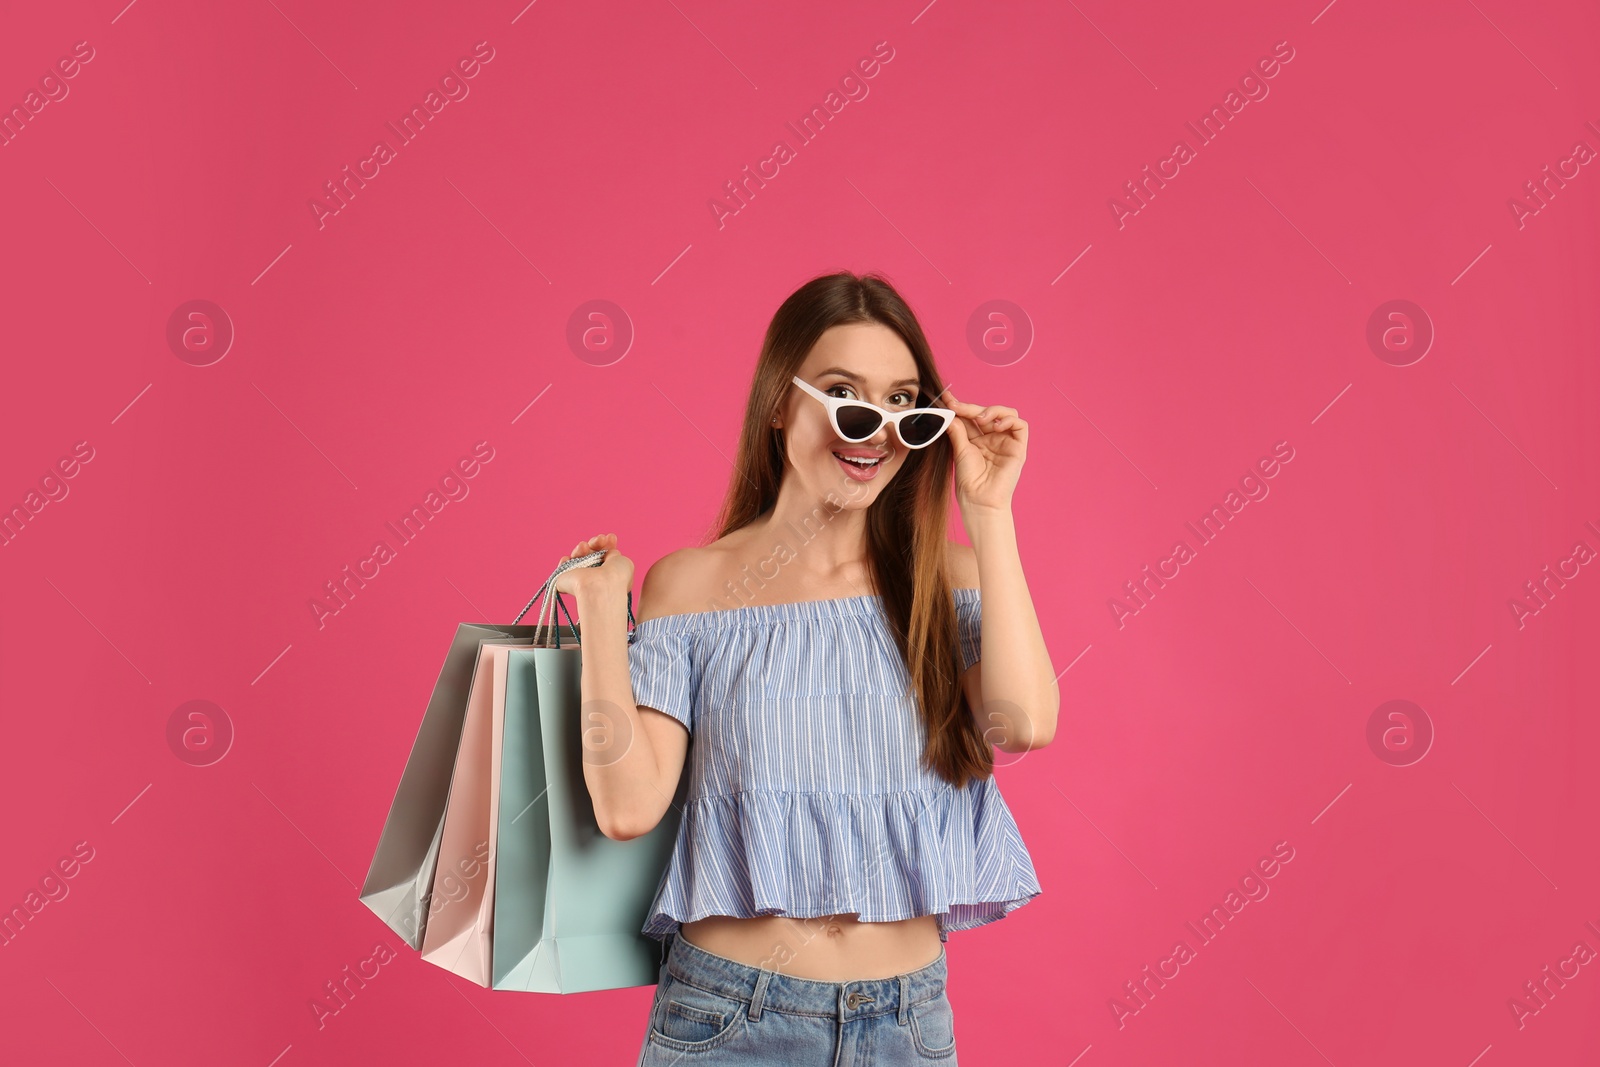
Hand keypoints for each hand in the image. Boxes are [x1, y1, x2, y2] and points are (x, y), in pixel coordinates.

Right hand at [551, 533, 633, 603]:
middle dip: (595, 542)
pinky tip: (569, 558)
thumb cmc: (616, 576)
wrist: (600, 587)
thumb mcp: (624, 562)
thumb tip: (609, 552)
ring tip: (584, 547)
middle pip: (592, 553)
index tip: (611, 537)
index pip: (606, 556)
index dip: (607, 544)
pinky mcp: (566, 580)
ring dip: (581, 548)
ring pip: (578, 557)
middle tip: (600, 539)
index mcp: (610, 574)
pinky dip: (566, 560)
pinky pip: (564, 566)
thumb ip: (614, 555)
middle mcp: (595, 577)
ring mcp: (580, 578)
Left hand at [943, 388, 1026, 515]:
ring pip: (1006, 414)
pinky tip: (995, 425)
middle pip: (986, 413)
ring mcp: (1006, 442)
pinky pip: (1020, 425)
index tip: (947, 399)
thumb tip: (950, 411)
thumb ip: (957, 429)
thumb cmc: (969, 480)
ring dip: (992, 410)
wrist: (979, 500)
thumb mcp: (960, 450)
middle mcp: (992, 439)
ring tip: (979, 418)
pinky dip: (1008, 420)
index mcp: (977, 440)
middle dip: (971, 407)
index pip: (971, 417)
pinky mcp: (1018, 448)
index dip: (961, 407)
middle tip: (957, 406)